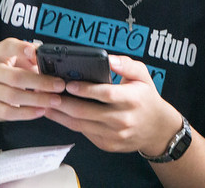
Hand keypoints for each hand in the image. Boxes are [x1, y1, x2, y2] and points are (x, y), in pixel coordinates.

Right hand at [0, 38, 65, 121]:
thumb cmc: (13, 71)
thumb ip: (35, 56)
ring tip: (55, 100)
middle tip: (60, 85)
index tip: (35, 52)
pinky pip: (9, 112)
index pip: (8, 47)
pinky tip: (41, 111)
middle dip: (40, 82)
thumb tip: (53, 59)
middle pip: (15, 77)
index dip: (21, 49)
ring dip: (37, 99)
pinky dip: (27, 113)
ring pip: (13, 96)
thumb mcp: (22, 59)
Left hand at [43, 54, 181, 153]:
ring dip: (61, 114)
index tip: (69, 83)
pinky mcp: (107, 144)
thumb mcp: (143, 76)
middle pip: (86, 111)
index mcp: (132, 99)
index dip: (86, 89)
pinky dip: (69, 123)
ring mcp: (114, 134)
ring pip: (80, 125)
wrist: (157, 129)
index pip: (106, 94)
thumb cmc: (146, 99)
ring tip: (48, 103)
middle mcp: (122, 118)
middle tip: (49, 93)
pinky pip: (84, 133)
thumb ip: (126, 64)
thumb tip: (108, 59)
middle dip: (64, 102)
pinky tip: (60, 114)